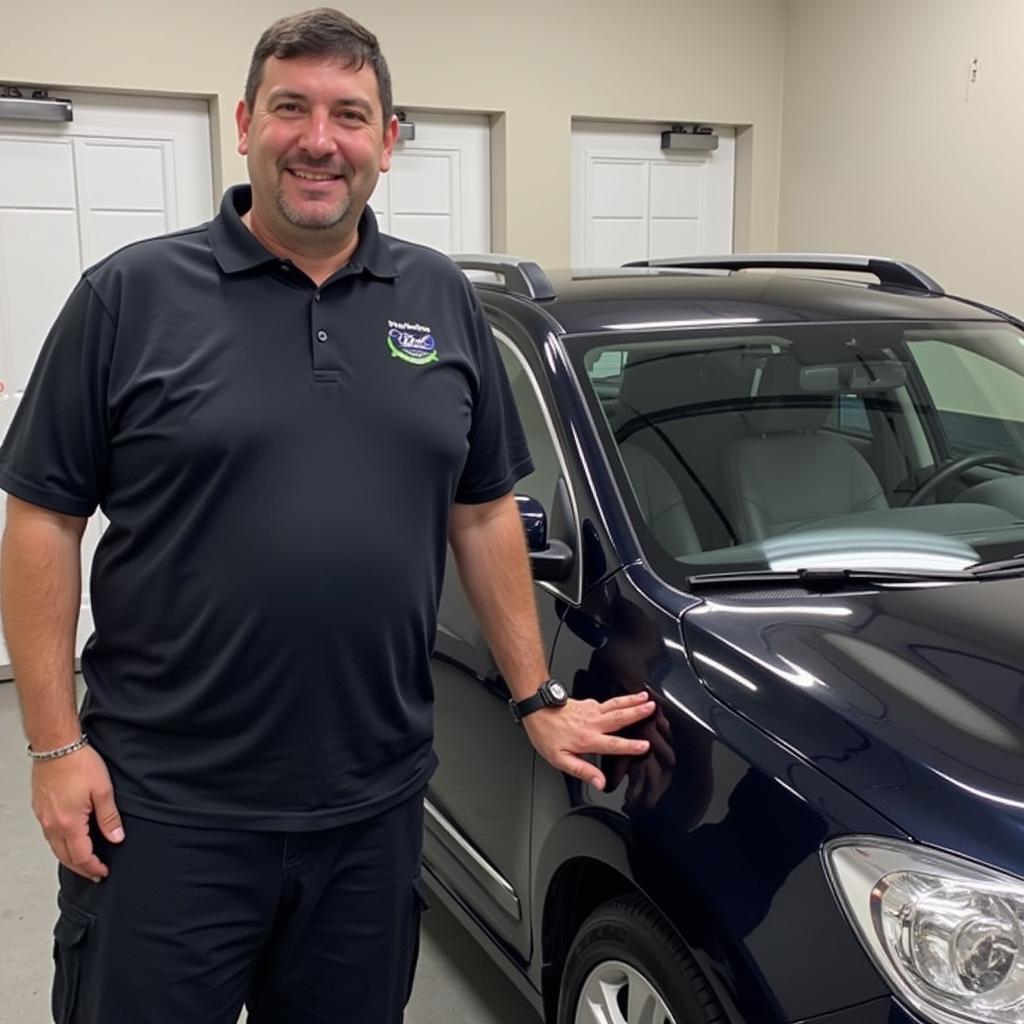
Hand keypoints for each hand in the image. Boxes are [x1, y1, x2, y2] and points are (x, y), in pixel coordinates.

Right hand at [31, 745, 124, 880]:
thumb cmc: (79, 763)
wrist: (56, 746)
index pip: (81, 856)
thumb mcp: (102, 790)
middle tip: (95, 873)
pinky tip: (69, 841)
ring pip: (55, 848)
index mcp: (68, 823)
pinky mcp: (40, 809)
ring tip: (84, 862)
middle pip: (65, 857)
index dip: (94, 867)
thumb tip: (116, 838)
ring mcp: (43, 817)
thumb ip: (109, 818)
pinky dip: (60, 844)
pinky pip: (49, 835)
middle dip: (81, 868)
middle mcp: (52, 824)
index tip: (103, 871)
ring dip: (70, 858)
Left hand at [522, 691, 655, 790]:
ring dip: (631, 701)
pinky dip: (620, 699)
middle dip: (638, 713)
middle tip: (653, 708)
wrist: (537, 709)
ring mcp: (591, 710)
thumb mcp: (560, 760)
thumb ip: (582, 770)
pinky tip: (627, 698)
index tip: (645, 745)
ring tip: (646, 697)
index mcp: (587, 739)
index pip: (613, 744)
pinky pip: (608, 701)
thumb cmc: (547, 735)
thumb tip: (599, 782)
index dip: (630, 746)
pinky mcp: (588, 703)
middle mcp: (592, 723)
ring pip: (615, 705)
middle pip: (619, 717)